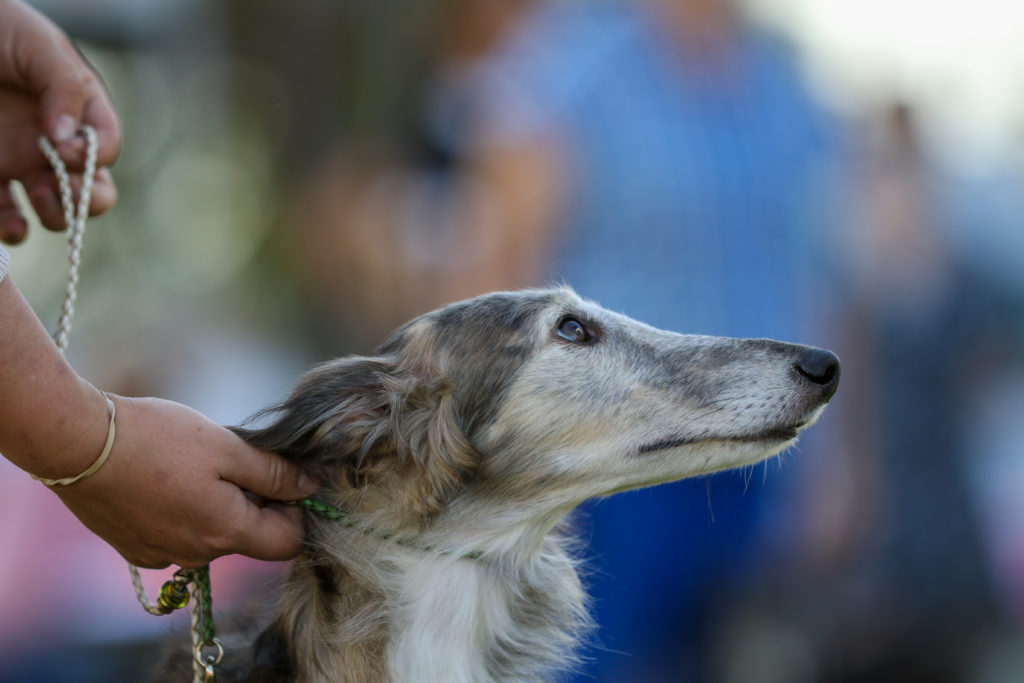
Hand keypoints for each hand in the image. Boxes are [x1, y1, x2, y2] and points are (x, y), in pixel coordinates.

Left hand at [0, 0, 121, 242]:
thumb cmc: (0, 29)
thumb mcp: (39, 46)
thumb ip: (63, 87)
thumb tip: (68, 137)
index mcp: (80, 112)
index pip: (106, 147)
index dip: (93, 156)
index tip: (64, 149)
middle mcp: (57, 144)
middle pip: (93, 190)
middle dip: (84, 198)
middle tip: (55, 183)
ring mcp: (24, 163)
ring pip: (56, 212)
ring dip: (54, 215)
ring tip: (34, 195)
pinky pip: (7, 216)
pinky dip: (12, 228)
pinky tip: (10, 225)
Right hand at [51, 395, 319, 568]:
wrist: (77, 444)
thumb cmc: (156, 439)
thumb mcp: (227, 447)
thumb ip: (273, 473)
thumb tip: (310, 488)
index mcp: (226, 532)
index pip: (287, 542)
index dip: (295, 509)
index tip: (282, 476)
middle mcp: (197, 556)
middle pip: (250, 538)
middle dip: (254, 502)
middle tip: (233, 459)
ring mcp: (163, 556)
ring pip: (213, 535)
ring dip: (218, 505)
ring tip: (194, 465)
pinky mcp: (135, 549)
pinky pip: (178, 536)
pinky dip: (184, 511)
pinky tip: (166, 479)